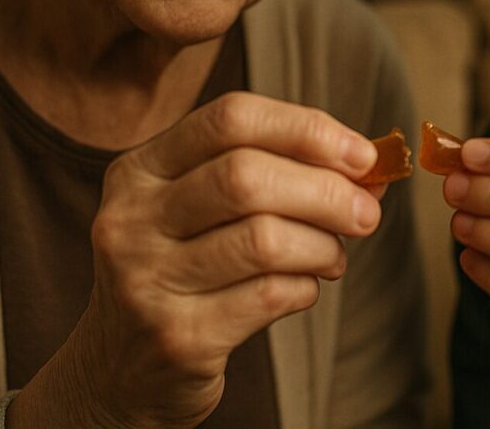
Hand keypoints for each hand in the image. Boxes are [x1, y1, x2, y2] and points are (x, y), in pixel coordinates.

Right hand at [8, 92, 379, 428]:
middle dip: (325, 191)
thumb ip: (274, 175)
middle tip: (367, 211)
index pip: (231, 118)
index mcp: (140, 169)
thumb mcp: (202, 211)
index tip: (362, 154)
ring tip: (333, 255)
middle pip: (247, 177)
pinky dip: (306, 287)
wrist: (120, 371)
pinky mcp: (176, 336)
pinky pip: (269, 295)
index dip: (307, 129)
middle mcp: (132, 218)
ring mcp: (146, 280)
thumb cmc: (183, 273)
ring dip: (322, 245)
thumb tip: (369, 165)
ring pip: (264, 239)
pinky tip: (304, 287)